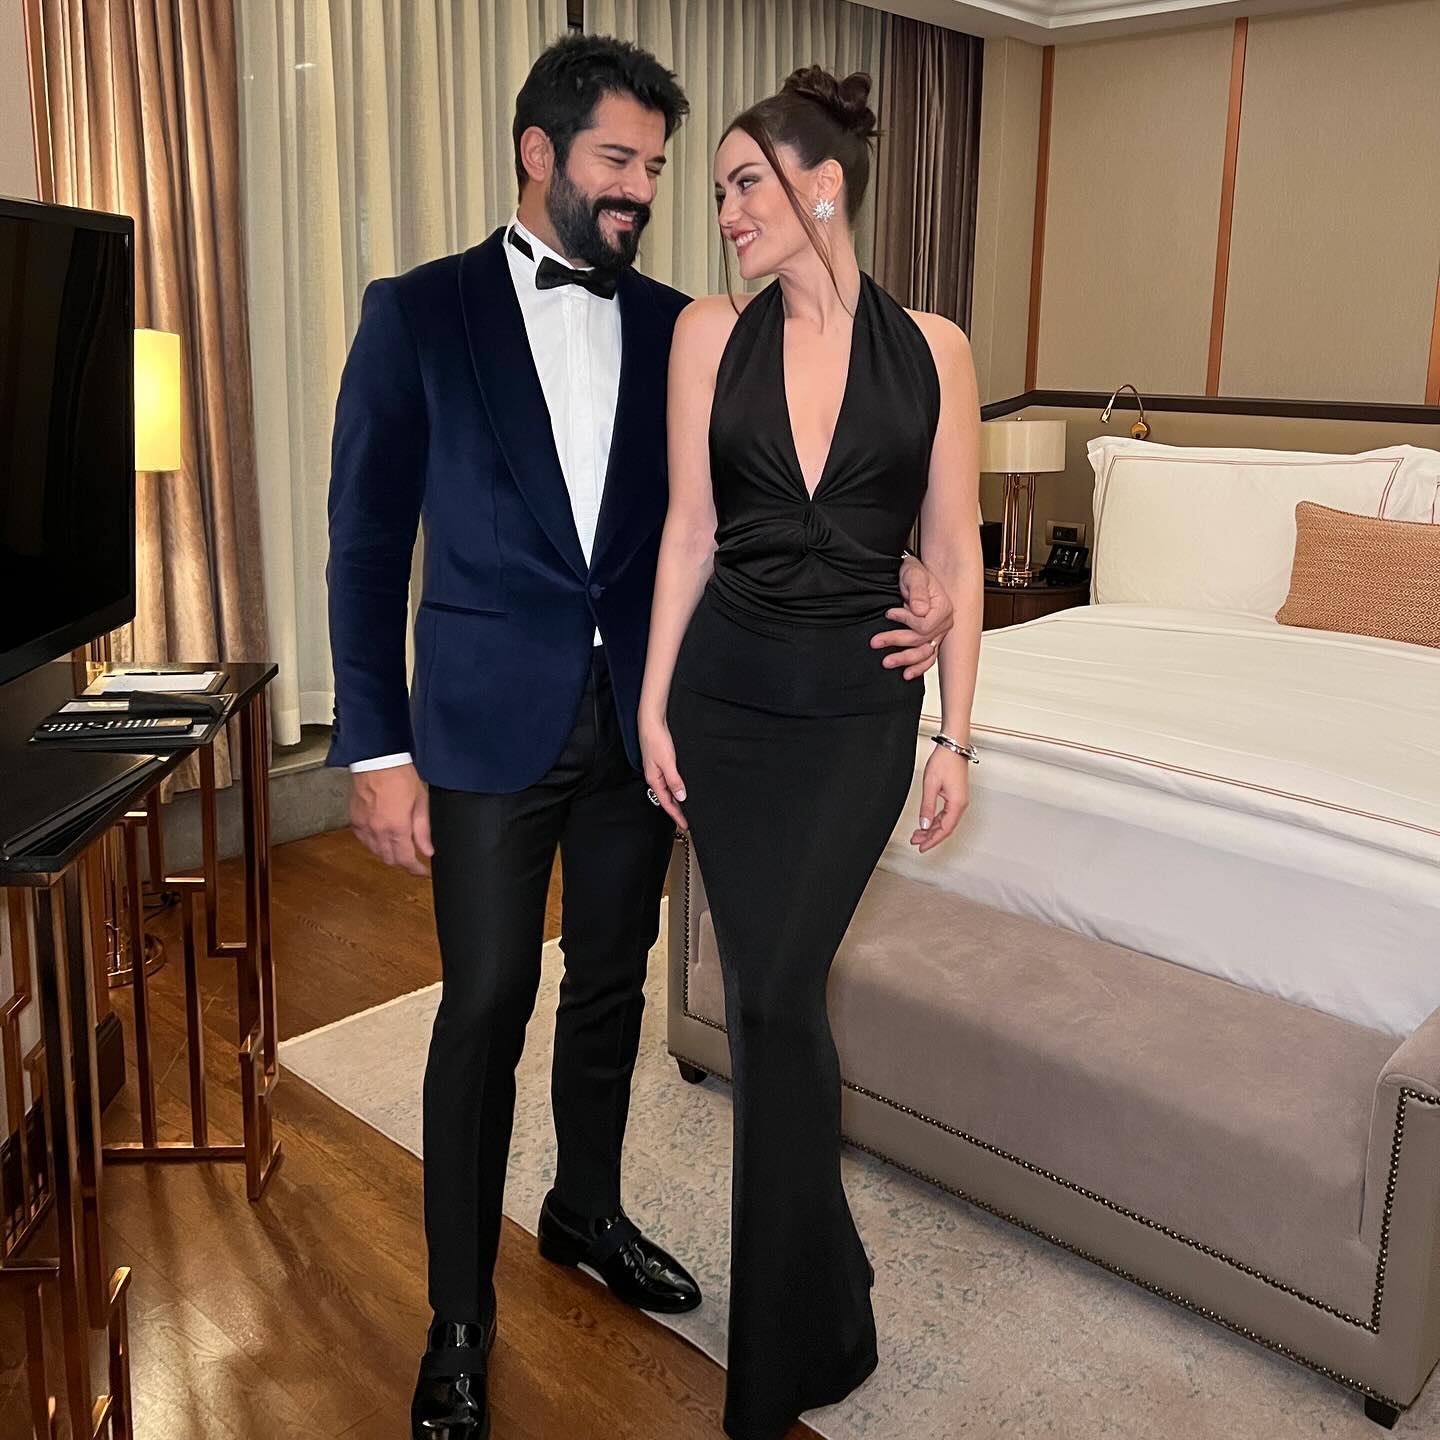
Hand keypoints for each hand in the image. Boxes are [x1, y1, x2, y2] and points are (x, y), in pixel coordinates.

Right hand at [351, 763, 432, 875]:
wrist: (378, 760)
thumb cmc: (399, 775)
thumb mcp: (421, 802)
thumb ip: (423, 830)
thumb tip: (428, 850)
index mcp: (396, 827)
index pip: (406, 860)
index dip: (416, 870)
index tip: (422, 872)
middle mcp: (377, 830)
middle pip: (390, 860)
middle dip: (403, 863)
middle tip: (414, 860)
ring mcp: (364, 826)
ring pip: (376, 853)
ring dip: (388, 855)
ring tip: (400, 849)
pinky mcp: (355, 820)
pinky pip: (364, 841)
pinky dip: (374, 844)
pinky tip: (383, 838)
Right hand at [639, 713, 688, 830]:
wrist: (651, 722)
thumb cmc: (656, 739)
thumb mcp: (667, 762)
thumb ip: (674, 780)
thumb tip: (681, 797)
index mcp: (654, 779)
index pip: (667, 803)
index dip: (676, 815)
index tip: (685, 825)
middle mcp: (655, 777)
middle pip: (667, 798)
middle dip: (676, 810)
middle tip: (687, 820)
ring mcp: (658, 770)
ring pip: (668, 790)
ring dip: (677, 799)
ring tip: (686, 808)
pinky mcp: (661, 762)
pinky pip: (669, 780)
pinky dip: (676, 787)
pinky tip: (682, 787)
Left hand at [872, 555, 955, 679]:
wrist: (913, 575)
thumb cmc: (914, 573)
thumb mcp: (914, 575)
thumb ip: (917, 591)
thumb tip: (919, 610)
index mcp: (943, 609)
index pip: (923, 626)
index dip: (905, 621)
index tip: (890, 613)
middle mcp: (944, 623)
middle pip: (920, 640)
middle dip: (896, 641)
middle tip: (875, 642)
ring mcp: (938, 633)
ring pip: (924, 653)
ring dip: (905, 659)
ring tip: (886, 662)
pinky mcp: (931, 639)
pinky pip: (929, 658)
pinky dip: (919, 667)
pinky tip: (907, 674)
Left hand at [909, 747, 969, 852]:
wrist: (953, 746)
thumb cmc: (944, 761)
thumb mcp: (930, 785)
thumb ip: (927, 807)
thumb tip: (923, 825)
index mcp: (957, 804)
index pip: (944, 829)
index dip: (932, 841)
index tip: (921, 847)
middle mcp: (961, 804)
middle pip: (945, 828)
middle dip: (930, 837)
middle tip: (916, 842)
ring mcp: (959, 800)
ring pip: (946, 821)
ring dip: (932, 829)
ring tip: (918, 834)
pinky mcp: (956, 796)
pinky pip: (947, 814)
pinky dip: (936, 820)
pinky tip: (927, 822)